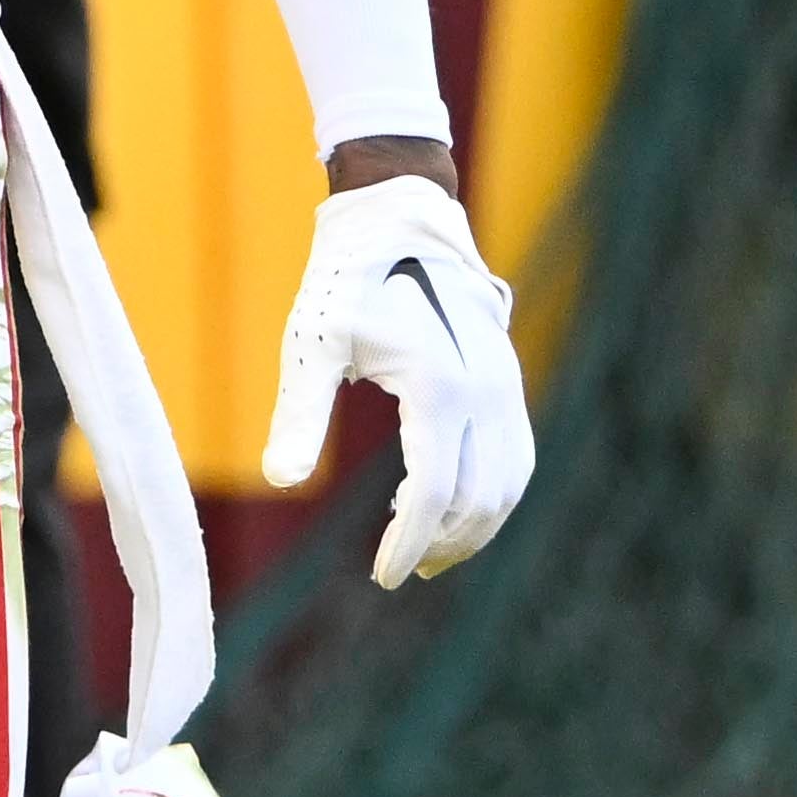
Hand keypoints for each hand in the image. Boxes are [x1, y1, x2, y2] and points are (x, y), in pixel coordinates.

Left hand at [267, 163, 528, 585]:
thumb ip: (300, 415)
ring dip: (473, 527)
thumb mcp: (314, 346)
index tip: (383, 578)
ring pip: (509, 484)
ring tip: (423, 548)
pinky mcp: (507, 381)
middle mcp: (486, 393)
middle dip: (440, 545)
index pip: (434, 494)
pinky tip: (445, 502)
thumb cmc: (348, 280)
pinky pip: (516, 456)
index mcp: (439, 388)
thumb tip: (280, 480)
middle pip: (480, 501)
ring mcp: (504, 387)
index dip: (409, 545)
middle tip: (397, 570)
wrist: (400, 218)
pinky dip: (490, 493)